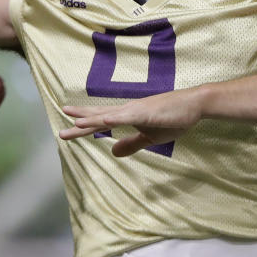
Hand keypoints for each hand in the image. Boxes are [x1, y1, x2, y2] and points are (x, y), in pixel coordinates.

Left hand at [59, 88, 204, 156]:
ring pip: (109, 115)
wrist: (195, 104)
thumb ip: (132, 143)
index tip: (66, 127)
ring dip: (92, 119)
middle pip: (99, 117)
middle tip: (61, 130)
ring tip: (74, 122)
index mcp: (128, 116)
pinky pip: (128, 117)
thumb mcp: (151, 137)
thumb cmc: (174, 117)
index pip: (101, 121)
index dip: (84, 124)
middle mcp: (128, 110)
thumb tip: (113, 152)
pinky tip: (103, 121)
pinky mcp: (147, 112)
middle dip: (80, 123)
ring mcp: (137, 110)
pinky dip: (115, 119)